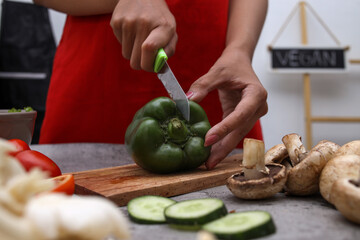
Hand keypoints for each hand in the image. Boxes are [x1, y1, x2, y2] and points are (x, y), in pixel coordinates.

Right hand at [110, 0, 176, 70]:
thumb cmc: (159, 17)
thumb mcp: (170, 30)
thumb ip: (168, 50)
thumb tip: (161, 69)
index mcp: (162, 26)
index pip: (149, 49)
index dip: (149, 65)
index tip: (152, 67)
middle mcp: (143, 23)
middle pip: (135, 60)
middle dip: (141, 64)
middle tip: (146, 58)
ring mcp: (127, 22)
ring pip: (126, 55)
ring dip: (133, 52)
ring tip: (140, 39)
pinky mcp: (116, 21)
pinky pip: (120, 44)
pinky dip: (127, 42)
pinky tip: (132, 30)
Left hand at [187, 48, 267, 168]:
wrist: (240, 61)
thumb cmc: (232, 64)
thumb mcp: (217, 71)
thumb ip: (203, 85)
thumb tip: (187, 101)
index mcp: (256, 94)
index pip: (240, 114)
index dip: (225, 128)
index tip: (208, 139)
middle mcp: (258, 107)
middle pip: (240, 130)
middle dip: (223, 147)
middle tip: (208, 162)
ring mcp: (253, 114)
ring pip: (237, 135)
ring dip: (223, 148)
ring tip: (207, 162)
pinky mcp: (244, 118)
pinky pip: (233, 132)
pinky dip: (222, 141)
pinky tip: (211, 152)